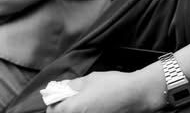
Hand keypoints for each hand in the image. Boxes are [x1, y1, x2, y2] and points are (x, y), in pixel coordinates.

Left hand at [48, 69, 165, 112]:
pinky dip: (86, 112)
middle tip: (69, 99)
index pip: (53, 111)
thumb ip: (74, 85)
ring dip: (75, 110)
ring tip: (82, 102)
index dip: (53, 103)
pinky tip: (92, 106)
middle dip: (63, 108)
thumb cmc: (114, 85)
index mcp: (73, 108)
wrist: (137, 94)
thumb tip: (64, 88)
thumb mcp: (90, 79)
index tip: (57, 97)